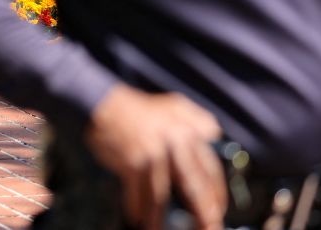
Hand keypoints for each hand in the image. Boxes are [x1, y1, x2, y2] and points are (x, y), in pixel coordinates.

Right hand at [85, 84, 225, 229]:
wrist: (104, 103)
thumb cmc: (137, 108)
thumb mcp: (174, 105)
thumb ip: (196, 118)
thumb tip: (214, 131)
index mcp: (187, 132)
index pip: (210, 168)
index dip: (216, 192)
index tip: (216, 209)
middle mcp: (173, 142)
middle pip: (193, 186)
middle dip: (202, 213)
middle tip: (208, 228)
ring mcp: (152, 153)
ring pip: (161, 195)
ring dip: (159, 218)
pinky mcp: (132, 161)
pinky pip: (137, 192)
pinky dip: (136, 206)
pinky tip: (136, 218)